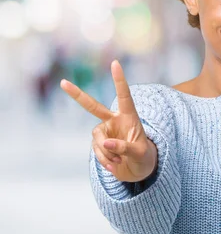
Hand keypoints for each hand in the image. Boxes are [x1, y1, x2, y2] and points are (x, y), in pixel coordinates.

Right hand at [60, 60, 156, 182]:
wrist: (139, 169)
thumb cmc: (144, 157)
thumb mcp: (139, 153)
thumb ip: (124, 147)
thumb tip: (106, 144)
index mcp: (129, 116)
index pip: (124, 95)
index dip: (119, 80)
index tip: (115, 63)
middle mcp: (114, 120)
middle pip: (93, 106)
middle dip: (77, 95)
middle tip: (62, 83)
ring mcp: (105, 131)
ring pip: (97, 140)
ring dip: (107, 153)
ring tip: (119, 161)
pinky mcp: (99, 143)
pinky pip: (97, 151)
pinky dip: (104, 160)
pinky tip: (114, 165)